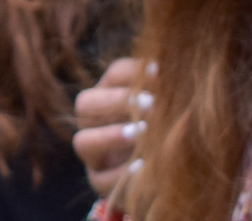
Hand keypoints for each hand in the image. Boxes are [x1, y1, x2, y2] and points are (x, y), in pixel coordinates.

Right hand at [73, 57, 154, 204]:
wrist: (162, 175)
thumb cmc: (167, 132)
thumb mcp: (168, 108)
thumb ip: (165, 89)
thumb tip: (166, 68)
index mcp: (113, 95)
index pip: (115, 75)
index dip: (134, 72)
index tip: (160, 73)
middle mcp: (94, 123)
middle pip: (85, 103)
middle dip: (117, 101)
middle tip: (152, 104)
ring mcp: (94, 155)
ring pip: (83, 141)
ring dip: (111, 136)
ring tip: (141, 133)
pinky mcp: (100, 183)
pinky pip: (101, 179)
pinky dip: (122, 173)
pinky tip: (144, 165)